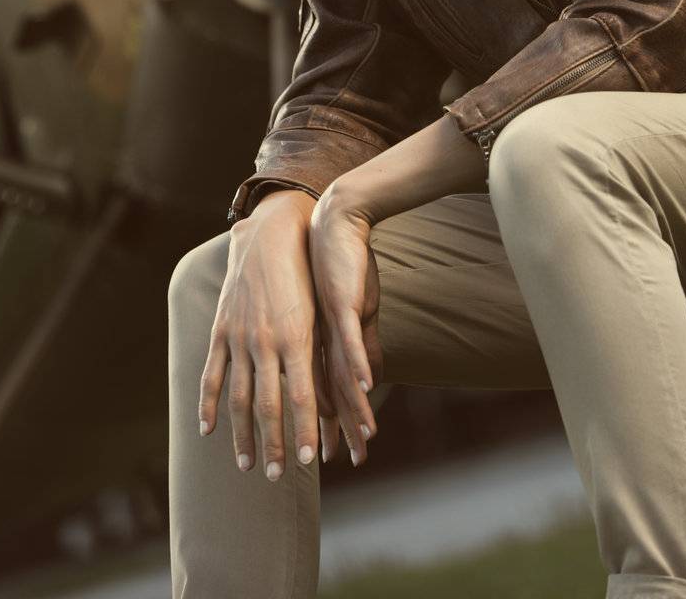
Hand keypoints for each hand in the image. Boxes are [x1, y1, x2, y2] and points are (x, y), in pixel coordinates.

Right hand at [198, 189, 322, 480]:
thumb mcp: (319, 312)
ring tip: (247, 464)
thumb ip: (320, 353)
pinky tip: (208, 430)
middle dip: (273, 444)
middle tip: (275, 476)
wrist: (273, 233)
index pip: (301, 397)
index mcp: (297, 337)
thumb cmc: (307, 274)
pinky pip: (212, 373)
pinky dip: (208, 404)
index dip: (304, 431)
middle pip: (269, 405)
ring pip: (240, 397)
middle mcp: (267, 340)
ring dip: (243, 434)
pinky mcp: (221, 328)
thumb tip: (333, 396)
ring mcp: (240, 336)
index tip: (309, 463)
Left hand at [308, 185, 381, 465]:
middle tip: (330, 462)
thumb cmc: (345, 265)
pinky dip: (358, 364)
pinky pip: (349, 340)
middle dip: (331, 430)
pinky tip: (367, 386)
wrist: (334, 223)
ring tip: (359, 437)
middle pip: (326, 393)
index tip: (323, 455)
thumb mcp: (355, 311)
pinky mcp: (342, 305)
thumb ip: (359, 345)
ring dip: (349, 408)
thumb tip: (368, 377)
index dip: (324, 426)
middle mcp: (317, 339)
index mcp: (316, 342)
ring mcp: (328, 325)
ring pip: (338, 375)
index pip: (321, 392)